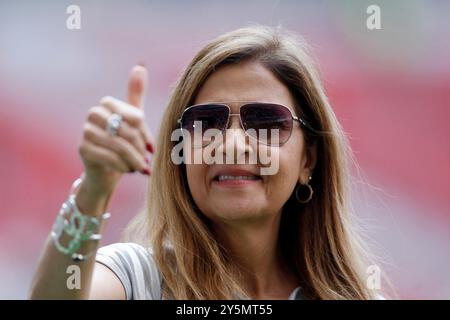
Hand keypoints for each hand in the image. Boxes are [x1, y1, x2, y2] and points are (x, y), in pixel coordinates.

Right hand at [78, 65, 154, 195]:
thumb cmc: (122, 144)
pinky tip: (128, 170)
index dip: (145, 135)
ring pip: (120, 145)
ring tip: (139, 167)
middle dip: (140, 149)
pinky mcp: (83, 149)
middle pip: (128, 131)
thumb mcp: (132, 121)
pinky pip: (110, 157)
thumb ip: (136, 95)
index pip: (136, 118)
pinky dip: (124, 166)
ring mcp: (86, 130)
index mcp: (107, 103)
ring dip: (133, 160)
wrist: (106, 172)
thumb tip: (140, 66)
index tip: (151, 148)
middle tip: (145, 160)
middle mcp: (93, 113)